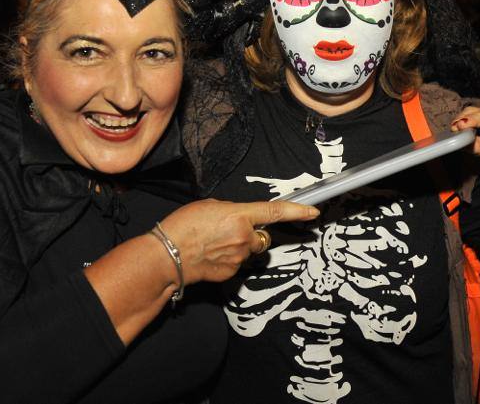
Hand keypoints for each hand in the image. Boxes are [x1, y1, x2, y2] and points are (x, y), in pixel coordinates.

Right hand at [162, 199, 318, 285]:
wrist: (167, 256)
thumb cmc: (183, 227)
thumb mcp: (210, 207)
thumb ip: (232, 212)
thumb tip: (240, 219)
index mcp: (239, 215)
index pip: (275, 212)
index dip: (297, 211)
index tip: (312, 212)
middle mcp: (244, 237)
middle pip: (263, 236)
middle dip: (254, 234)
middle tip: (231, 232)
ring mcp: (239, 257)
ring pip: (250, 251)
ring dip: (240, 247)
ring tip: (215, 244)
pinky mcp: (232, 273)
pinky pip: (238, 263)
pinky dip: (229, 259)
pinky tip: (212, 256)